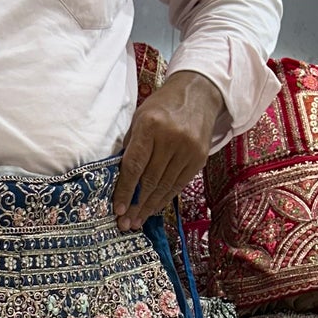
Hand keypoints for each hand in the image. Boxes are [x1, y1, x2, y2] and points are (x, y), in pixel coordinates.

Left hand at [112, 70, 223, 233]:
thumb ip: (131, 146)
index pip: (134, 166)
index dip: (125, 190)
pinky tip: (154, 208)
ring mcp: (188, 149)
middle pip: (150, 180)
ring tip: (138, 221)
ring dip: (149, 206)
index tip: (118, 210)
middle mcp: (171, 138)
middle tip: (126, 224)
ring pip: (165, 186)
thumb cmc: (162, 107)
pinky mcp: (199, 158)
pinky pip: (179, 184)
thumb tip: (119, 181)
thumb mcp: (140, 118)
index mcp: (151, 126)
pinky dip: (165, 198)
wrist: (198, 92)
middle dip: (136, 205)